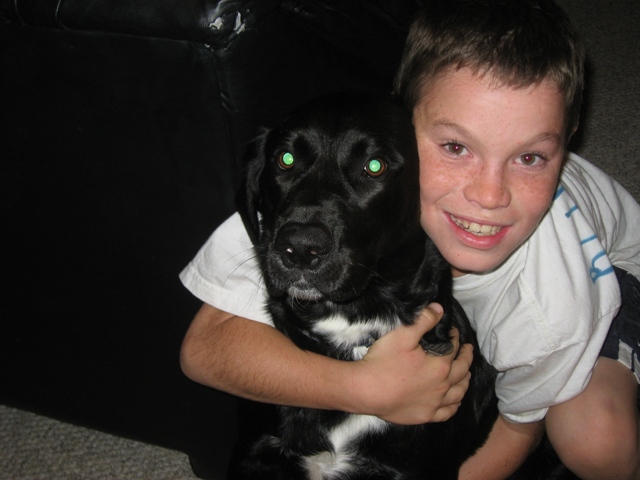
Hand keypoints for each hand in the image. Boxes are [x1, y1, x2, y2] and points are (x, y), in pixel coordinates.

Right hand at [349, 303, 472, 424]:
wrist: (366, 390)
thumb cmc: (383, 361)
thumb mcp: (402, 334)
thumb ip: (423, 320)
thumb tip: (439, 309)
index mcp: (440, 365)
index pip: (454, 349)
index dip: (455, 338)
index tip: (453, 332)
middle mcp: (442, 386)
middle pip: (461, 371)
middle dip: (466, 357)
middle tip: (467, 349)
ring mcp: (434, 403)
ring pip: (458, 393)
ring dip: (465, 382)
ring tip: (467, 374)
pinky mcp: (425, 416)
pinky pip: (447, 412)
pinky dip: (454, 406)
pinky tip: (454, 401)